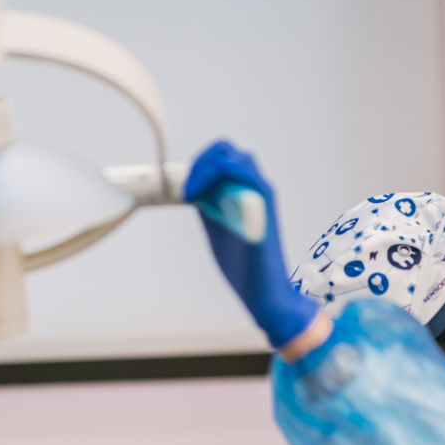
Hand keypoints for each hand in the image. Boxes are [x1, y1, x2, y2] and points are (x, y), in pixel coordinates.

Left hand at [184, 140, 317, 348]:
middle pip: (229, 151)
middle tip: (183, 187)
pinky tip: (202, 197)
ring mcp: (262, 197)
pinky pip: (250, 178)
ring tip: (191, 192)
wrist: (262, 293)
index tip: (178, 187)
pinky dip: (224, 177)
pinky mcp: (266, 210)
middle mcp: (255, 190)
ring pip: (240, 159)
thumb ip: (208, 208)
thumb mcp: (217, 229)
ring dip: (209, 168)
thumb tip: (189, 190)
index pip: (220, 159)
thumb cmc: (243, 265)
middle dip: (200, 162)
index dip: (197, 166)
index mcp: (243, 193)